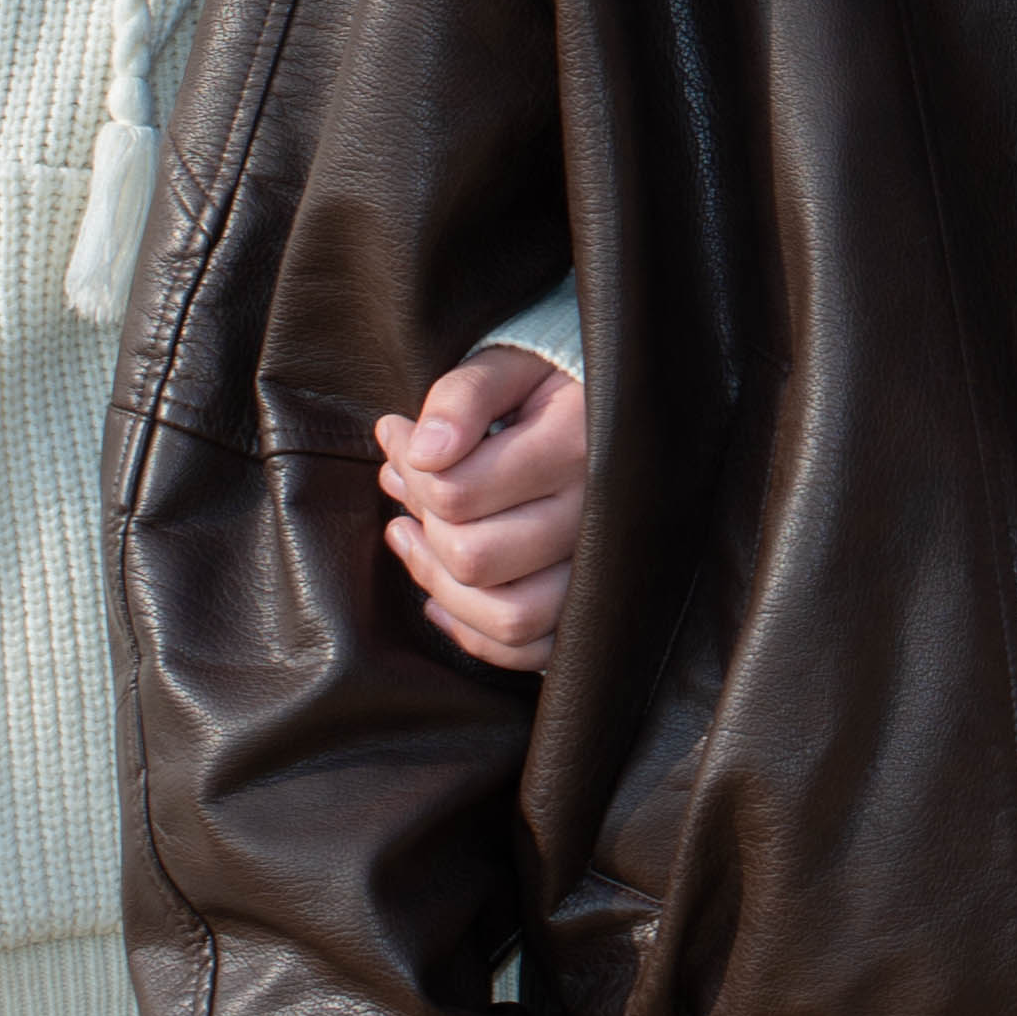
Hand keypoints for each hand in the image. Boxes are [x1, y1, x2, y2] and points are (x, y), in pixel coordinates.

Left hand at [379, 347, 588, 673]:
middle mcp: (598, 516)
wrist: (616, 410)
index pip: (459, 492)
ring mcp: (603, 569)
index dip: (409, 470)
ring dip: (442, 587)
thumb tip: (423, 451)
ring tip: (414, 541)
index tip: (399, 438)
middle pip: (476, 558)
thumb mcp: (510, 366)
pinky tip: (443, 597)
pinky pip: (532, 649)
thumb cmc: (551, 387)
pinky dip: (476, 633)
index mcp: (577, 447)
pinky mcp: (595, 605)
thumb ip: (463, 396)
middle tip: (406, 491)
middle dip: (424, 528)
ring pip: (508, 616)